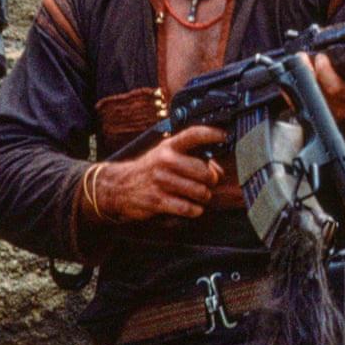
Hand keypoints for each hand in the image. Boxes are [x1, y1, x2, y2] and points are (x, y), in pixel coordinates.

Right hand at [90, 126, 226, 223]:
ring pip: (199, 191)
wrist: (120, 186)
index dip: (211, 134)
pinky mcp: (157, 200)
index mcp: (169, 146)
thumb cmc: (151, 170)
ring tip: (199, 196)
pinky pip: (188, 208)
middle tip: (208, 184)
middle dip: (211, 181)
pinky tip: (193, 208)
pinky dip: (195, 210)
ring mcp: (161, 181)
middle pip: (204, 171)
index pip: (193, 134)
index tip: (225, 136)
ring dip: (203, 197)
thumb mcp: (166, 156)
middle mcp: (165, 161)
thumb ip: (192, 159)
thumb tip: (218, 171)